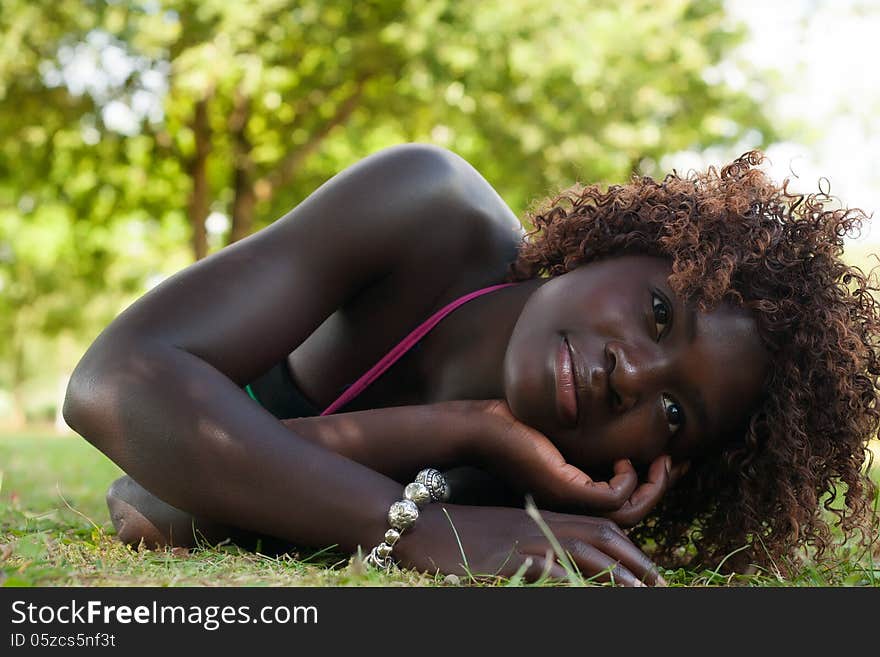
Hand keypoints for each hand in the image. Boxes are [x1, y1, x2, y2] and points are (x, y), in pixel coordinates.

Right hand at [394, 502, 664, 585]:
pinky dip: (567, 580)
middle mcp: (540, 525)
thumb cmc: (465, 535)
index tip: (653, 575)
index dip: (632, 550)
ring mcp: (524, 540)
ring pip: (580, 551)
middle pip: (600, 536)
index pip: (601, 528)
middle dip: (635, 562)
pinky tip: (583, 591)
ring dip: (615, 572)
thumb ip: (541, 546)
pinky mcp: (505, 557)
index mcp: (545, 518)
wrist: (422, 525)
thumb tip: (569, 572)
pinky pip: (544, 569)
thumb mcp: (510, 536)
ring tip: (641, 592)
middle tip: (661, 587)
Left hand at [465, 399, 687, 526]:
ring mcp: (569, 501)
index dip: (654, 487)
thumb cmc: (519, 426)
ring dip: (653, 486)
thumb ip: (596, 447)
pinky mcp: (564, 488)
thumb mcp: (570, 438)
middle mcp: (574, 506)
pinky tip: (621, 455)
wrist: (482, 427)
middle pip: (634, 515)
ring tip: (660, 458)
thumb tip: (631, 439)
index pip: (626, 507)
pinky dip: (628, 478)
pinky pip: (614, 498)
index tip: (668, 459)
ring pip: (630, 512)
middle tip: (675, 460)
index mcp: (576, 496)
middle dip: (663, 488)